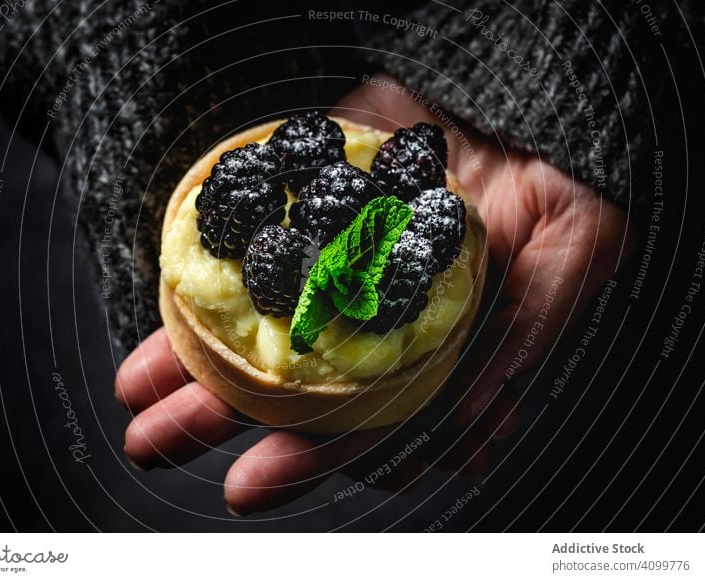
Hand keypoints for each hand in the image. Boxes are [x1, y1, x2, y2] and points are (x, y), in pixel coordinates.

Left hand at [116, 74, 634, 515]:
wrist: (532, 95)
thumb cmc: (569, 184)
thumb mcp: (569, 261)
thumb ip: (520, 340)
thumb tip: (465, 438)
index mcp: (429, 349)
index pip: (360, 419)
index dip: (306, 457)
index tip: (247, 487)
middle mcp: (372, 316)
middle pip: (286, 377)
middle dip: (219, 413)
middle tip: (151, 443)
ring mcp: (336, 263)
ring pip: (254, 317)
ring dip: (191, 355)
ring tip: (135, 391)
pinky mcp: (312, 204)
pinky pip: (250, 241)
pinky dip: (204, 273)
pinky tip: (164, 296)